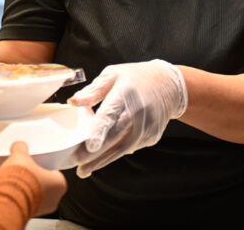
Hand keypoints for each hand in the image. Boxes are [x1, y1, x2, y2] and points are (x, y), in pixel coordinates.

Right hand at [0, 141, 66, 215]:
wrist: (7, 199)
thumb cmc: (21, 180)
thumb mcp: (21, 157)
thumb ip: (22, 149)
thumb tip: (19, 146)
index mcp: (60, 184)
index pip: (54, 172)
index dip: (43, 166)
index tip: (36, 163)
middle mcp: (54, 199)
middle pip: (45, 185)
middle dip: (35, 179)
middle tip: (25, 171)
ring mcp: (41, 209)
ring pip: (36, 195)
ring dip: (27, 189)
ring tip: (16, 180)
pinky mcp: (27, 215)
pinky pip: (25, 203)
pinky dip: (20, 197)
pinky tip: (11, 190)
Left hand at [67, 59, 186, 177]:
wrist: (169, 85)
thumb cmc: (137, 78)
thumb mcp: (113, 74)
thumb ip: (94, 90)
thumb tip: (73, 102)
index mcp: (125, 93)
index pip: (111, 114)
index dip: (100, 131)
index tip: (90, 145)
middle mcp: (138, 112)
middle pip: (115, 136)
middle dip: (96, 152)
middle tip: (78, 162)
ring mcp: (146, 127)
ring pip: (122, 148)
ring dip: (103, 160)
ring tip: (84, 169)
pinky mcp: (151, 137)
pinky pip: (130, 148)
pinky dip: (115, 155)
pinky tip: (100, 160)